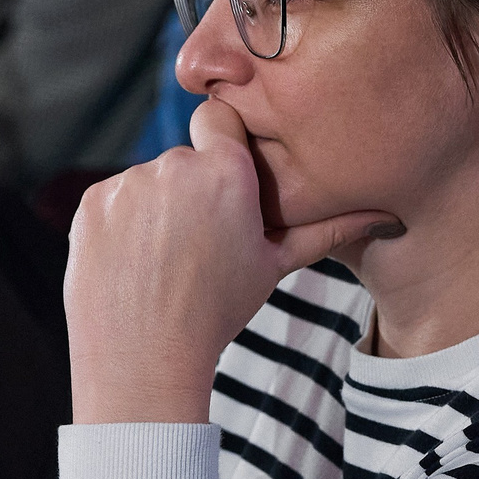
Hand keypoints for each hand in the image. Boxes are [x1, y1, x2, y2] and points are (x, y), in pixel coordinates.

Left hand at [67, 99, 395, 423]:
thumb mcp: (274, 267)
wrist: (143, 360)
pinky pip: (113, 200)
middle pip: (185, 158)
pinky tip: (133, 263)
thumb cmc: (217, 313)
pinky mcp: (91, 204)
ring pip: (147, 181)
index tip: (224, 181)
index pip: (221, 118)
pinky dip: (121, 224)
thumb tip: (387, 215)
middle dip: (192, 189)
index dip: (223, 147)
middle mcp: (173, 166)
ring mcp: (127, 184)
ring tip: (163, 260)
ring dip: (156, 207)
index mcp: (225, 173)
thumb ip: (325, 230)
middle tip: (198, 242)